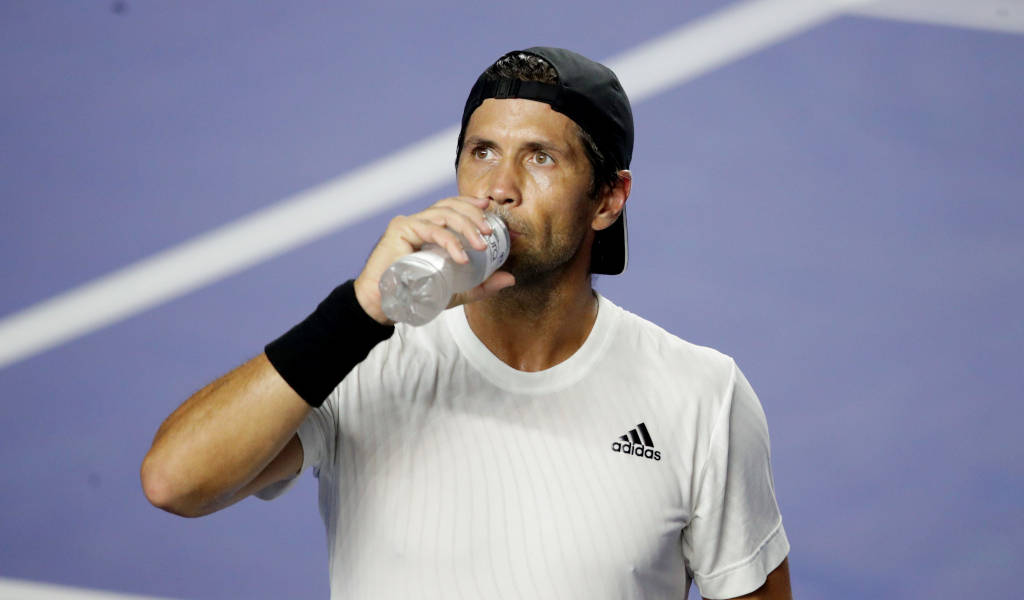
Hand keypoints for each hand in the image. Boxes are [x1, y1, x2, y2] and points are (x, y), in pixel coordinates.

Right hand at [354, 196, 514, 322]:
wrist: (384, 305)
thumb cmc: (416, 294)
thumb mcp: (456, 290)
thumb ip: (481, 285)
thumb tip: (510, 279)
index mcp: (430, 228)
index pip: (452, 207)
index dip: (471, 203)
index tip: (489, 208)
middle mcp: (420, 221)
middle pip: (451, 206)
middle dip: (474, 215)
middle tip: (490, 232)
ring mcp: (409, 223)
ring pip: (443, 213)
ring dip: (466, 225)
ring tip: (481, 244)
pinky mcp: (401, 230)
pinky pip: (431, 229)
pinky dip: (449, 240)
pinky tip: (461, 255)